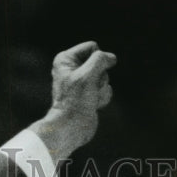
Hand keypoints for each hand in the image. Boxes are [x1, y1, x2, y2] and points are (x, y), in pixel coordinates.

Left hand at [31, 41, 116, 160]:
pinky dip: (102, 97)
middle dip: (99, 76)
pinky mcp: (89, 94)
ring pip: (105, 76)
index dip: (96, 60)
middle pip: (101, 62)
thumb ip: (101, 59)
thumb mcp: (88, 74)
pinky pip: (106, 89)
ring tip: (90, 98)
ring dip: (101, 88)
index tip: (86, 75)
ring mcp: (82, 82)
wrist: (70, 129)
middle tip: (88, 89)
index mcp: (66, 59)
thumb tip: (111, 59)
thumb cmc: (74, 101)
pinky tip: (93, 105)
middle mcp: (73, 69)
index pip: (93, 47)